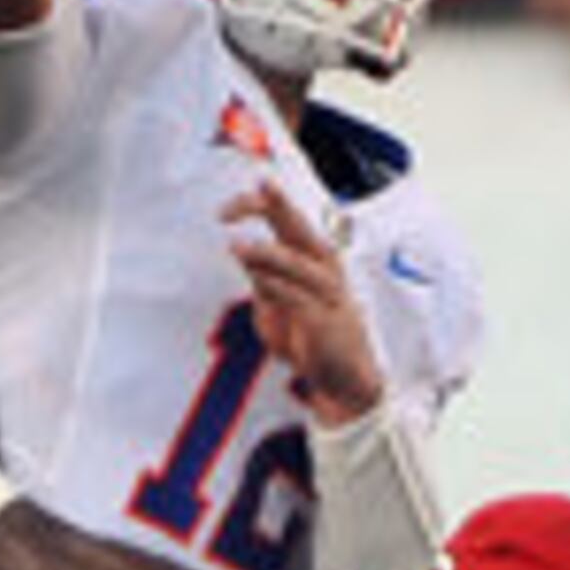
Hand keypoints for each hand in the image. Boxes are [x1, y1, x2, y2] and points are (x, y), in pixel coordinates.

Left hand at [223, 179, 381, 418]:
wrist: (342, 380)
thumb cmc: (310, 339)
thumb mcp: (276, 303)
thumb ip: (263, 276)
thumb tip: (242, 250)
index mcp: (312, 258)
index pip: (286, 219)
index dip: (260, 205)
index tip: (226, 211)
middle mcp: (324, 268)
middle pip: (298, 227)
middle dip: (276, 205)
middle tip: (254, 189)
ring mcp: (327, 292)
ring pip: (296, 261)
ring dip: (265, 252)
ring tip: (235, 245)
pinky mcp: (324, 319)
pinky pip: (296, 296)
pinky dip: (274, 284)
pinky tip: (255, 276)